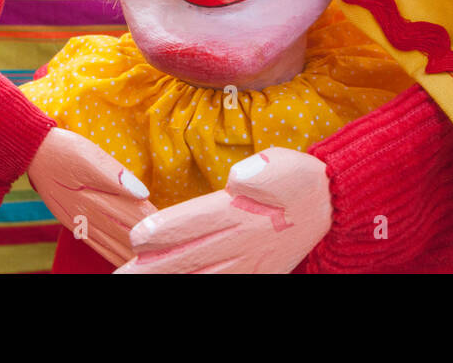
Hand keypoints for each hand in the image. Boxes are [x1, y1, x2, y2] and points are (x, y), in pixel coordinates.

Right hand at [27, 127, 155, 266]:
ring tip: (146, 263)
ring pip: (110, 243)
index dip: (152, 227)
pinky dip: (109, 253)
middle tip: (163, 252)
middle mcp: (88, 214)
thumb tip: (142, 193)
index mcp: (98, 198)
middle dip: (143, 245)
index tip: (169, 233)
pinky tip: (118, 259)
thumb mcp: (91, 156)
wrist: (33, 152)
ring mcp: (79, 220)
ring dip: (128, 253)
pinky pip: (94, 243)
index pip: (133, 217)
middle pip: (123, 234)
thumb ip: (116, 177)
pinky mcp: (71, 221)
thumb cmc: (65, 149)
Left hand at [117, 147, 330, 273]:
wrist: (330, 205)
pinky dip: (197, 288)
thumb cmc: (296, 178)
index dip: (166, 230)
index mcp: (243, 212)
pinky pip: (223, 286)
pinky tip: (176, 288)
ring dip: (167, 281)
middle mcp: (243, 242)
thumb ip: (259, 172)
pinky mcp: (257, 276)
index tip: (137, 237)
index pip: (197, 222)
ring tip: (135, 282)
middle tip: (121, 274)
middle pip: (190, 257)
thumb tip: (237, 181)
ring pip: (201, 277)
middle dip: (153, 268)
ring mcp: (250, 265)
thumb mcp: (281, 164)